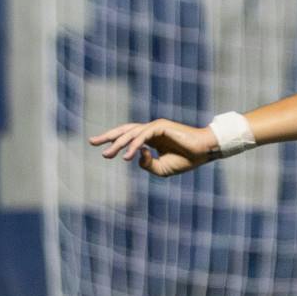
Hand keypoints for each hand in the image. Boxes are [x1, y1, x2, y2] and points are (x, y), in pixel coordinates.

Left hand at [89, 118, 217, 176]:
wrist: (204, 152)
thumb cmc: (186, 160)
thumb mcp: (162, 169)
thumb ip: (147, 165)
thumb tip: (135, 154)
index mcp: (151, 138)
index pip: (128, 136)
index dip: (113, 141)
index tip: (100, 148)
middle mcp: (151, 130)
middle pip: (124, 130)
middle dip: (108, 137)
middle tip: (92, 142)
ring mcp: (155, 126)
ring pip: (131, 133)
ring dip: (118, 144)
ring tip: (107, 155)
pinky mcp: (161, 127)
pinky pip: (143, 136)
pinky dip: (134, 146)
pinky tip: (127, 156)